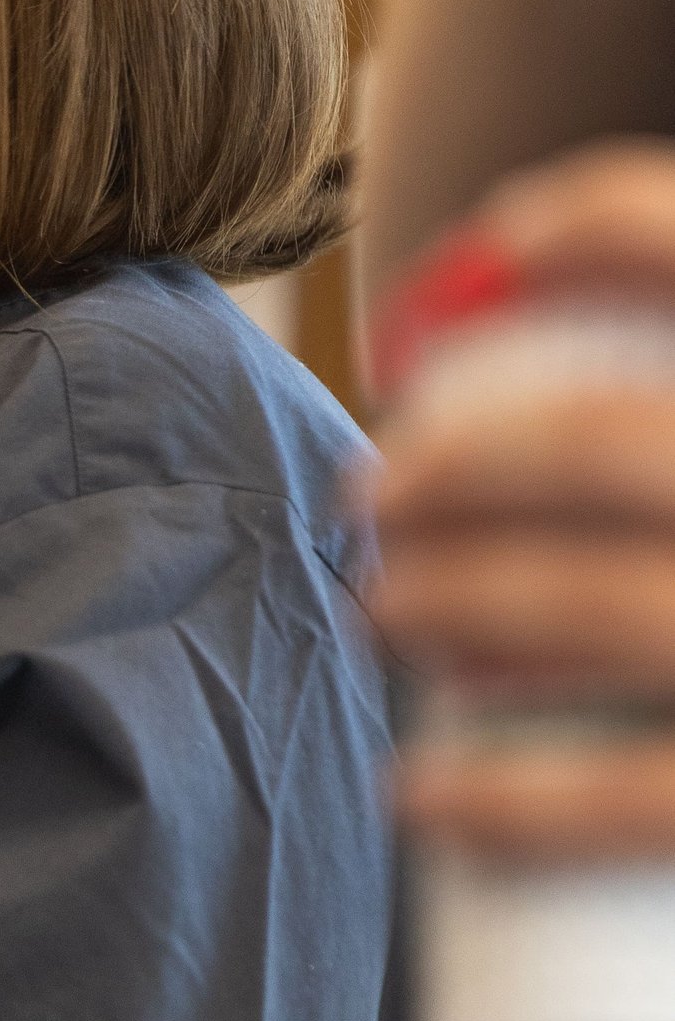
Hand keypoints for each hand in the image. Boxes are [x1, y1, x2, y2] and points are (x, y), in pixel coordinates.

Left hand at [369, 142, 674, 857]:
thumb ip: (667, 428)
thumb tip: (533, 342)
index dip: (592, 220)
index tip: (478, 266)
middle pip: (612, 440)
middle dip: (459, 457)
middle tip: (374, 494)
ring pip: (608, 605)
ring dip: (457, 599)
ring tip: (387, 611)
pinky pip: (639, 798)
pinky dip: (510, 800)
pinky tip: (416, 795)